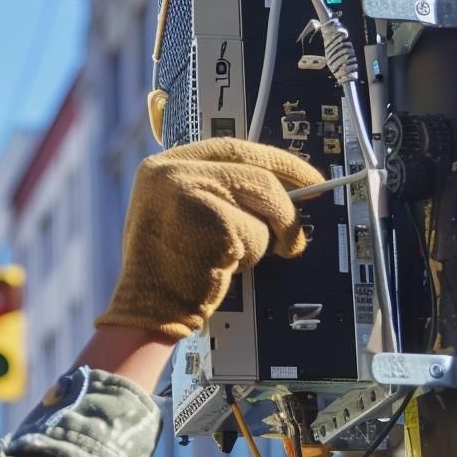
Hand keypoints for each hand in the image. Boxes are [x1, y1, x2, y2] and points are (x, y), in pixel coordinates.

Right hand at [96, 138, 323, 339]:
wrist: (147, 307)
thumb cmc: (163, 271)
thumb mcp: (175, 214)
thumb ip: (212, 192)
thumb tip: (268, 190)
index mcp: (161, 167)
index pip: (230, 148)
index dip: (272, 160)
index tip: (298, 172)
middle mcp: (173, 172)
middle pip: (255, 170)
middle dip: (288, 194)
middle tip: (309, 207)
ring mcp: (191, 193)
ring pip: (264, 199)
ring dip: (267, 234)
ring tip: (236, 257)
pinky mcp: (213, 220)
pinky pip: (258, 232)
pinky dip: (252, 254)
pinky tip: (223, 266)